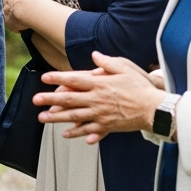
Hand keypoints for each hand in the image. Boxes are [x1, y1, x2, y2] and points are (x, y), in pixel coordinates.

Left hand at [3, 0, 47, 29]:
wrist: (30, 6)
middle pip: (13, 2)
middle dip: (20, 5)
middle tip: (30, 9)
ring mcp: (7, 11)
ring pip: (12, 13)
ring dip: (18, 16)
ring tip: (28, 19)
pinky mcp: (9, 22)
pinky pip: (13, 25)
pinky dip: (18, 26)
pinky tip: (26, 27)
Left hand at [34, 52, 164, 141]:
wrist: (155, 109)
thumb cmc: (141, 87)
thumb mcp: (125, 68)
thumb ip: (107, 63)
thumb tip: (94, 56)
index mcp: (100, 84)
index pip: (74, 80)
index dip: (58, 78)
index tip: (45, 77)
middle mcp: (97, 100)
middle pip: (69, 99)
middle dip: (50, 99)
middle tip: (35, 100)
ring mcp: (100, 115)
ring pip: (74, 116)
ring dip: (56, 118)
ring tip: (43, 118)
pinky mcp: (107, 126)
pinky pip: (88, 130)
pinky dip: (76, 132)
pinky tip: (65, 134)